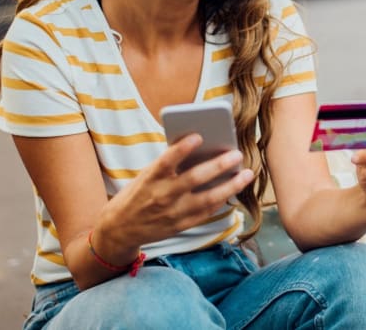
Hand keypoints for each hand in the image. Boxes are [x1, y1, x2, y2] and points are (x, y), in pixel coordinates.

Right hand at [98, 133, 254, 253]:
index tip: (198, 136)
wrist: (119, 229)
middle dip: (218, 165)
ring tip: (246, 174)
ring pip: (208, 198)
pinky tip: (233, 189)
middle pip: (194, 178)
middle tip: (237, 154)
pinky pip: (207, 211)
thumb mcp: (145, 176)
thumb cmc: (137, 194)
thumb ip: (169, 166)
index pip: (166, 160)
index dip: (181, 148)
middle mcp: (162, 196)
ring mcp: (173, 213)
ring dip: (231, 185)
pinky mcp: (181, 225)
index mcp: (150, 179)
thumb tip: (201, 149)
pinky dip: (222, 200)